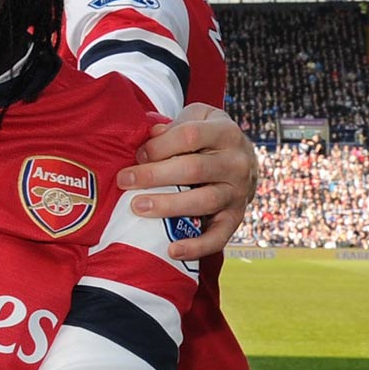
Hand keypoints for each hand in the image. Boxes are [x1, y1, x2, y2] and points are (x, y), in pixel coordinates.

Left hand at [118, 102, 258, 257]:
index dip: (160, 145)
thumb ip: (175, 125)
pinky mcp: (235, 217)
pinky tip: (173, 250)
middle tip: (125, 181)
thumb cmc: (207, 138)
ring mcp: (238, 192)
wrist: (243, 160)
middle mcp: (236, 163)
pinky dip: (197, 246)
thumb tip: (150, 136)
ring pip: (204, 201)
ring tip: (138, 208)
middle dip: (155, 175)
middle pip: (194, 169)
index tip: (138, 154)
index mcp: (225, 132)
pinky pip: (219, 236)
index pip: (191, 135)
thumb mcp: (196, 119)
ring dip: (168, 206)